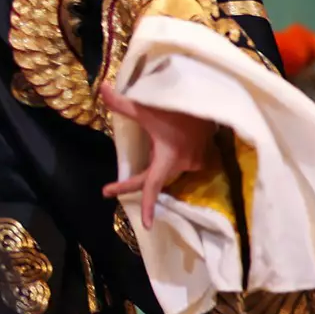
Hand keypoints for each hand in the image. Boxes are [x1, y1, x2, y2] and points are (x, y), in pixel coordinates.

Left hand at [99, 82, 216, 230]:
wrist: (214, 101)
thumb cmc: (179, 107)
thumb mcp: (147, 108)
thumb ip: (121, 104)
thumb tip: (100, 89)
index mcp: (167, 158)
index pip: (152, 186)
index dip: (148, 205)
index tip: (146, 224)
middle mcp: (182, 164)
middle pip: (155, 179)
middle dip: (134, 183)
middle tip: (111, 188)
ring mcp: (195, 161)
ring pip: (170, 170)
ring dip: (157, 167)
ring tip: (147, 159)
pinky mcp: (204, 155)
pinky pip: (184, 163)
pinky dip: (174, 160)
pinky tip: (171, 148)